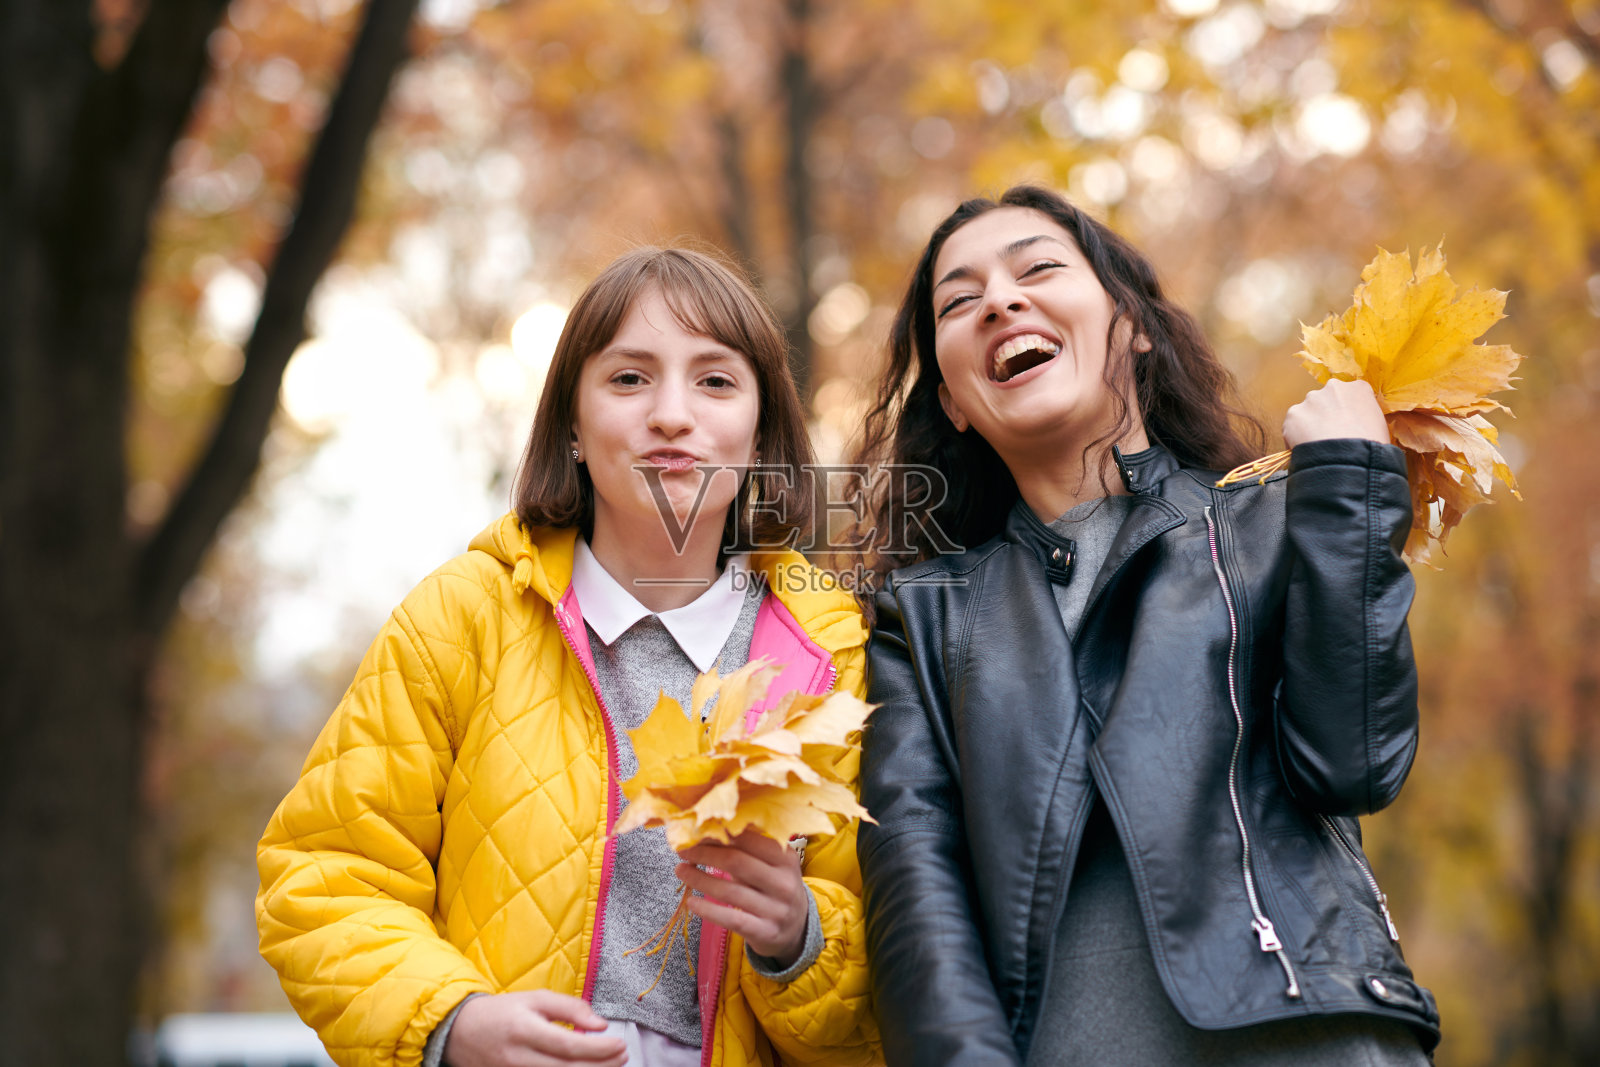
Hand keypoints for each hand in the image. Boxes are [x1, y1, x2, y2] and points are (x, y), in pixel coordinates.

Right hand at [443, 991, 626, 1066]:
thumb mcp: (535, 999)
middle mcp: (517, 1058)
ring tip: (610, 1066)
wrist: (460, 1033)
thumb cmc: (503, 1012)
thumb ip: (570, 1008)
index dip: (598, 1049)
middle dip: (600, 1066)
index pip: (567, 1046)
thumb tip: (600, 1024)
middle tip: (623, 1057)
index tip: (620, 1044)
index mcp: (523, 1029)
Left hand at [676, 830, 809, 966]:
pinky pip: (732, 919)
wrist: (798, 930)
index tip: (697, 830)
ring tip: (680, 870)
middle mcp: (784, 883)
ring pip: (730, 891)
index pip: (749, 840)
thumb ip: (749, 848)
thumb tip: (709, 828)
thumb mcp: (774, 865)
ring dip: (699, 879)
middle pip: (736, 862)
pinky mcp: (765, 932)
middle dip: (704, 853)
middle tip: (682, 849)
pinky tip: (691, 902)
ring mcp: (776, 909)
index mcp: (786, 858)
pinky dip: (709, 910)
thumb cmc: (776, 887)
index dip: (719, 834)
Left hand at [1283, 379, 1388, 447]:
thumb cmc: (1372, 446)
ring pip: (1308, 412)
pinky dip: (1295, 437)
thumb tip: (1358, 425)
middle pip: (1326, 400)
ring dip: (1310, 425)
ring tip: (1318, 445)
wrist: (1350, 459)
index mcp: (1359, 388)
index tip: (1346, 426)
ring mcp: (1311, 400)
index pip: (1351, 395)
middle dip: (1326, 415)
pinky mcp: (1293, 414)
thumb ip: (1367, 417)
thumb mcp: (1380, 426)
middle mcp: (1333, 387)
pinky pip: (1292, 427)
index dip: (1347, 412)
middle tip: (1330, 436)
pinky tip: (1306, 449)